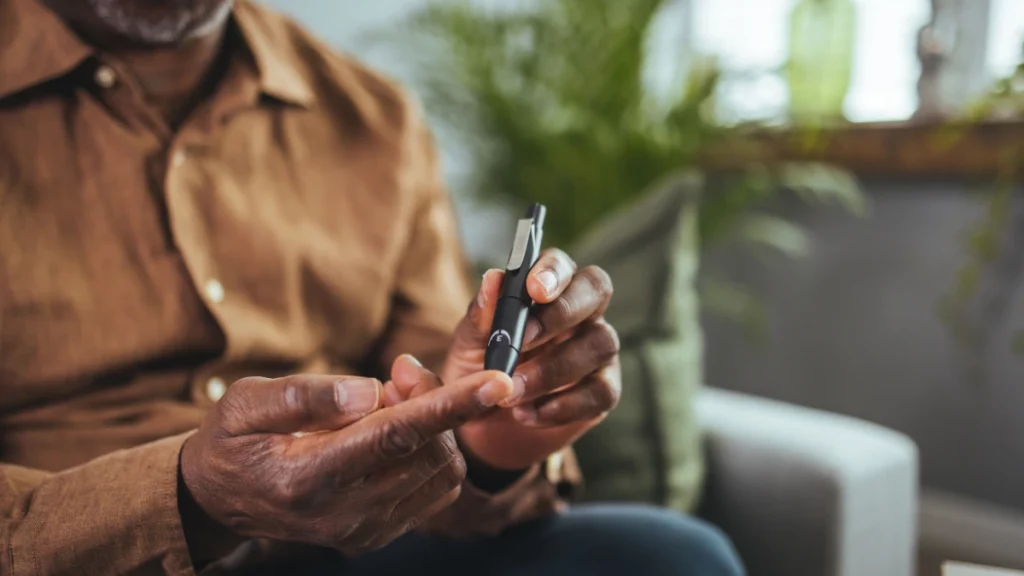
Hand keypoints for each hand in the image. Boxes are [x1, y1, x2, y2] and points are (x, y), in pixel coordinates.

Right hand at [179, 370, 514, 557]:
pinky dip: (432, 451)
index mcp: (308, 478)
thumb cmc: (233, 439)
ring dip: (437, 427)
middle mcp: (343, 514)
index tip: (496, 382)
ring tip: (395, 400)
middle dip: (435, 400)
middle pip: (428, 451)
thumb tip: (370, 390)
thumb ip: (306, 396)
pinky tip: (399, 430)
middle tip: (402, 370)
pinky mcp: (377, 533)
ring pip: (440, 472)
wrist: (219, 499)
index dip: (451, 405)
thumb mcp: (247, 403)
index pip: (396, 436)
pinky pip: (432, 490)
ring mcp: (363, 530)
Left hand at [442, 249, 620, 470]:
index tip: (532, 289)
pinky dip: (563, 405)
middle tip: (523, 340)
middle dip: (563, 312)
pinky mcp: (603, 390)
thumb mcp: (468, 347)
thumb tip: (494, 279)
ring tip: (510, 394)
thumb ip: (481, 316)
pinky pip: (601, 391)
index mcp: (545, 289)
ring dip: (552, 370)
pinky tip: (528, 414)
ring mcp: (596, 349)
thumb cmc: (477, 372)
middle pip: (596, 289)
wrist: (482, 427)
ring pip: (600, 343)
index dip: (552, 271)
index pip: (561, 264)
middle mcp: (579, 311)